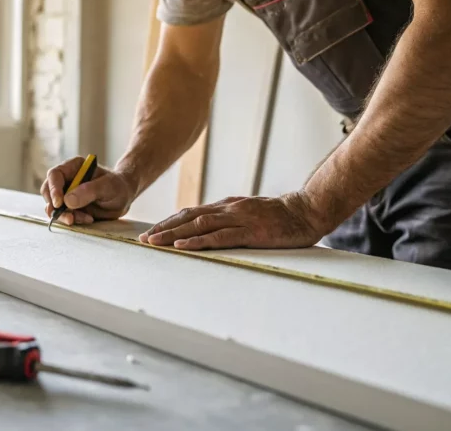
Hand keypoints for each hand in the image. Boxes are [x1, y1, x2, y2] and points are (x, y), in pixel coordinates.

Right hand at [41, 157, 136, 224]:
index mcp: (74, 167)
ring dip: (65, 216)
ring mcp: (66, 194)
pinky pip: (63, 215)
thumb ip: (89, 191)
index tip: (59, 203)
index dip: (54, 189)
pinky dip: (72, 220)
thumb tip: (68, 200)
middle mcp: (66, 180)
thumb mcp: (108, 186)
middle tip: (69, 217)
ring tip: (85, 218)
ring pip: (53, 206)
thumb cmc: (118, 186)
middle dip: (55, 207)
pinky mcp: (69, 207)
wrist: (123, 198)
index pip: (55, 175)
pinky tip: (88, 219)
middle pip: (48, 191)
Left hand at [139, 192, 327, 249]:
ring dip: (174, 234)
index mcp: (227, 206)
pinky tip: (183, 245)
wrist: (307, 211)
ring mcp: (239, 219)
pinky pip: (220, 237)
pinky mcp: (251, 232)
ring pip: (199, 225)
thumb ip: (230, 220)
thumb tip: (209, 229)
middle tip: (143, 239)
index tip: (151, 232)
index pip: (191, 212)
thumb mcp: (250, 214)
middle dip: (164, 228)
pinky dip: (199, 241)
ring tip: (155, 242)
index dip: (169, 222)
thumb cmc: (281, 217)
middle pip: (188, 216)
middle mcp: (229, 209)